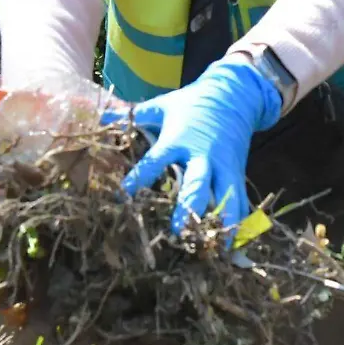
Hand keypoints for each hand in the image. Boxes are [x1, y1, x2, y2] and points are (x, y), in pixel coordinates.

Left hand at [121, 57, 283, 233]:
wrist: (233, 95)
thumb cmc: (191, 104)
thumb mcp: (162, 106)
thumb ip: (132, 114)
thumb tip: (101, 115)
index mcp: (178, 139)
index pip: (156, 160)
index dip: (140, 178)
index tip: (124, 196)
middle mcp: (203, 155)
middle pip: (198, 183)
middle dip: (189, 207)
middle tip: (178, 230)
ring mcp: (224, 166)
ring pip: (227, 197)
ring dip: (222, 222)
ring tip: (216, 249)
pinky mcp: (238, 173)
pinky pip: (241, 201)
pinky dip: (239, 223)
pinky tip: (235, 248)